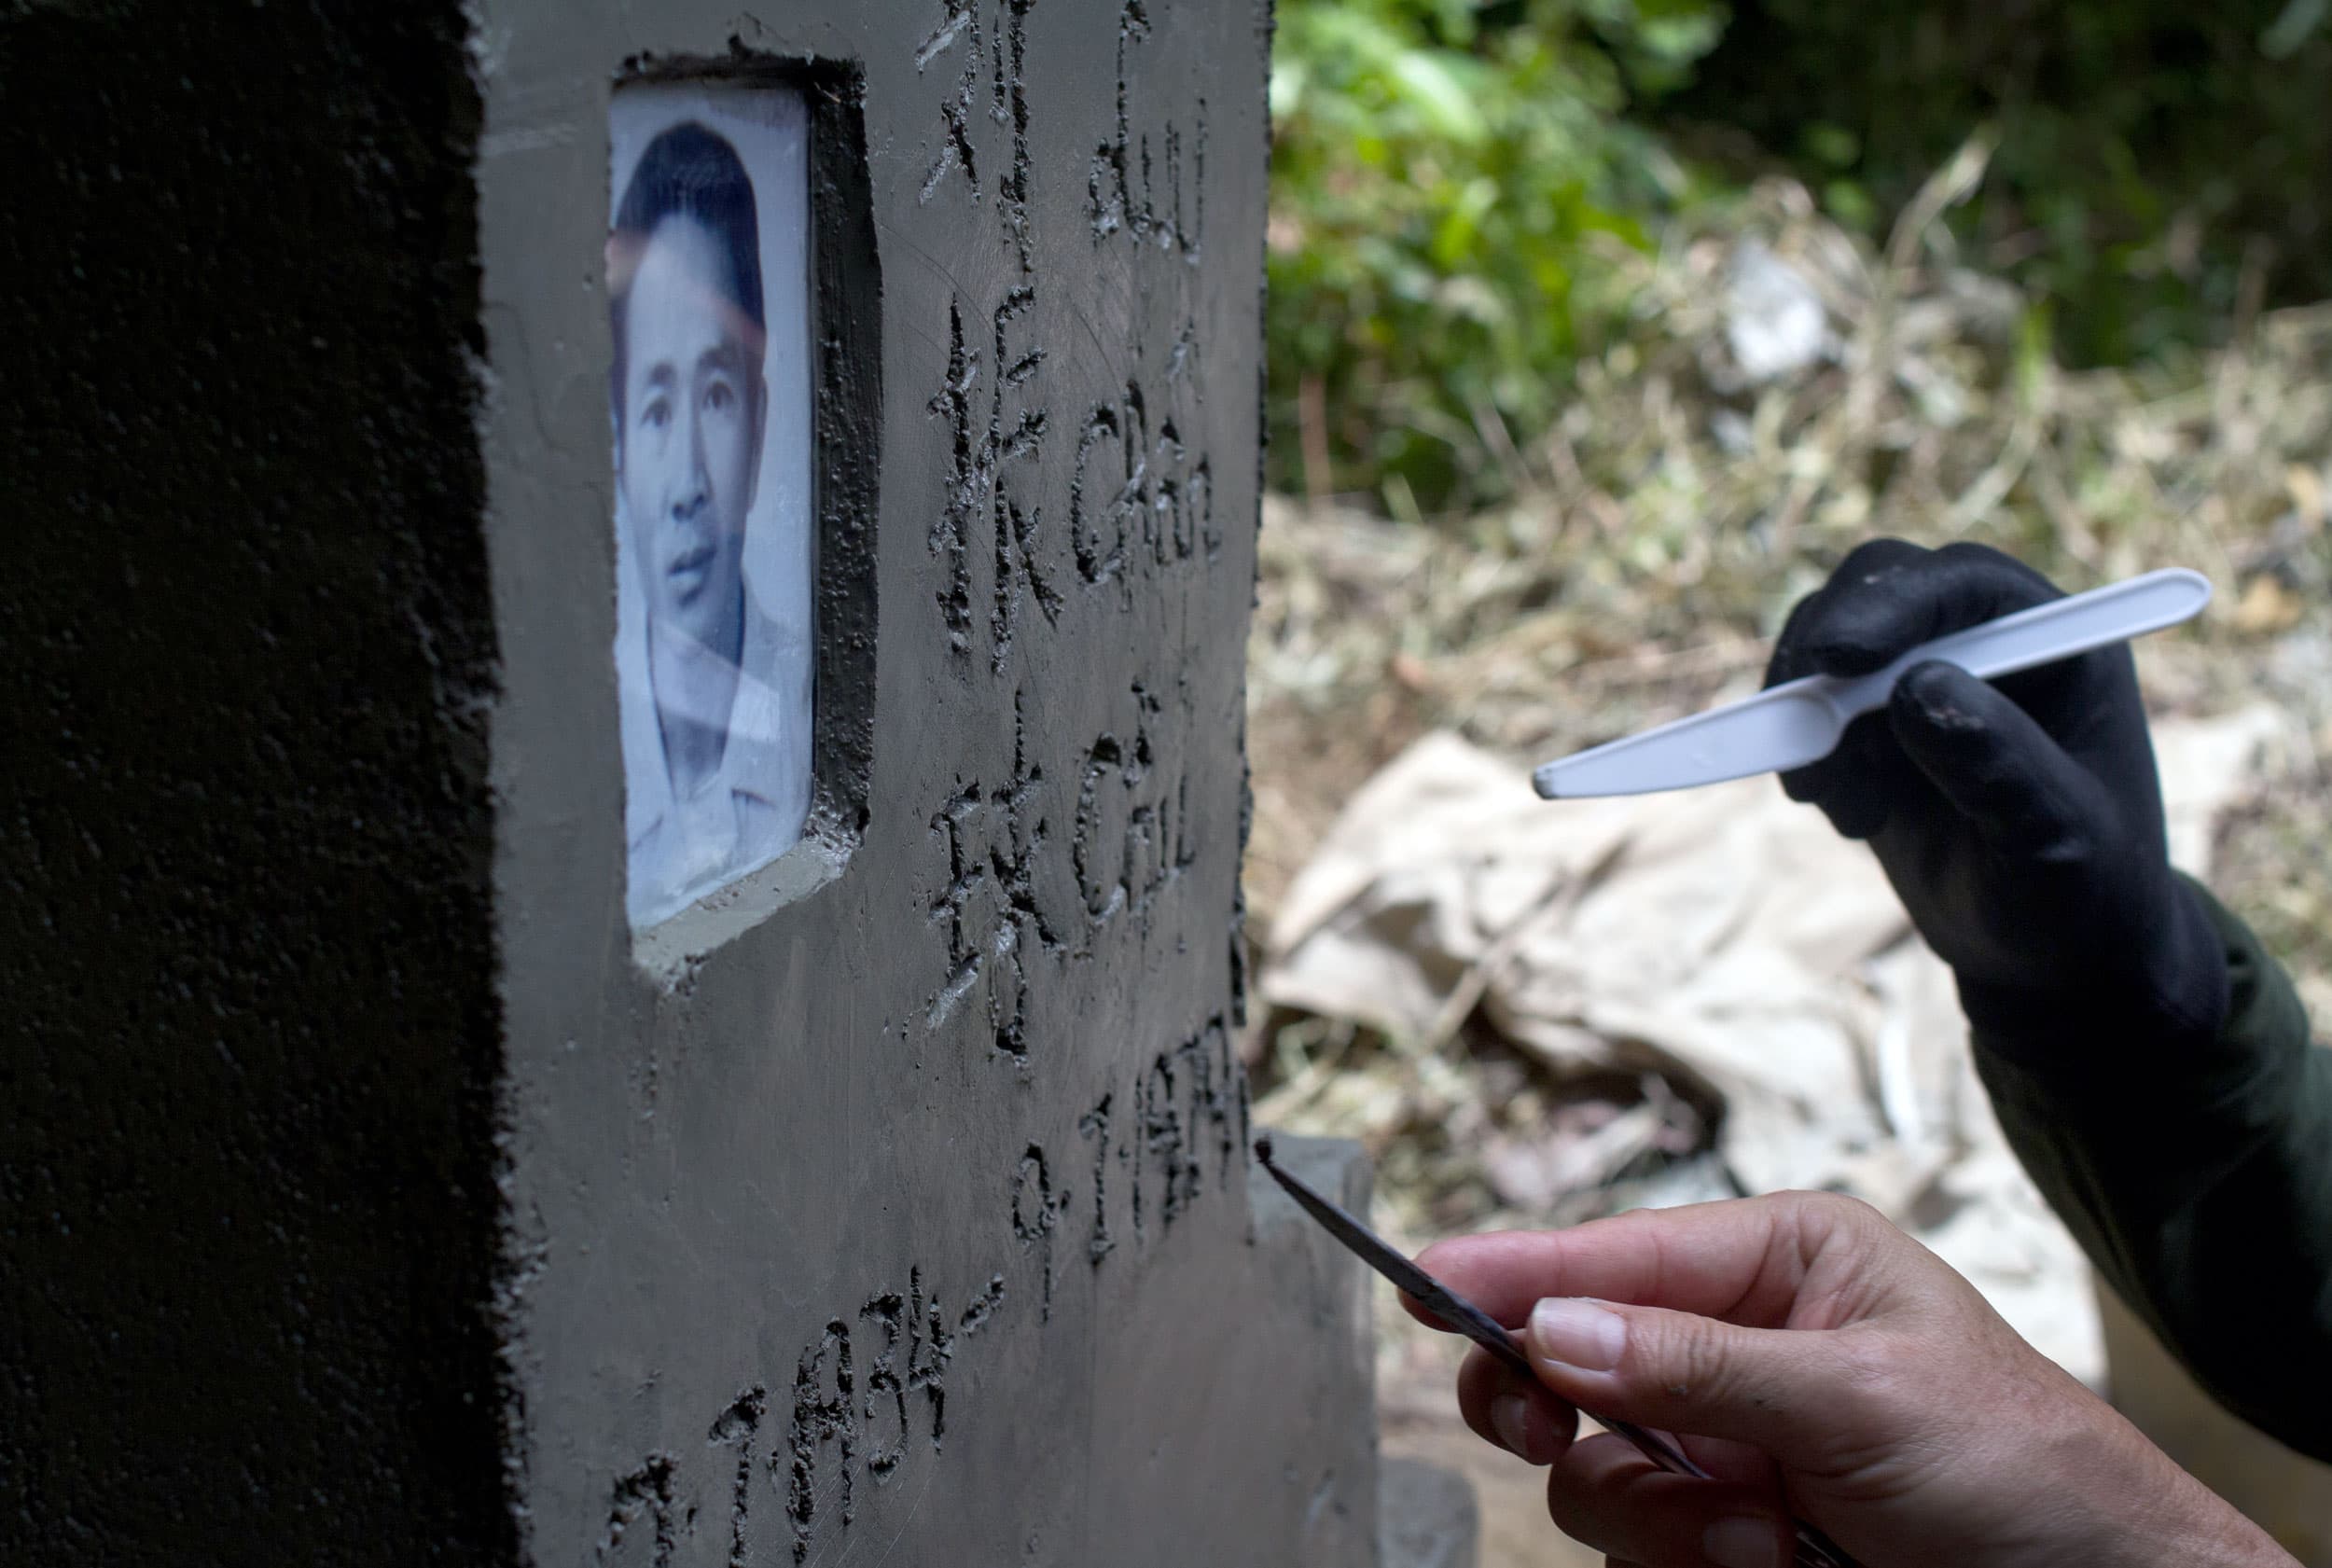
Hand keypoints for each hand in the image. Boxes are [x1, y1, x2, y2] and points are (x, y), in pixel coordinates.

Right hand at [1410, 1193, 2293, 1567]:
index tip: (1419, 1277)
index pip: (1615, 1253)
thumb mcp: (1861, 1397)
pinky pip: (1637, 1538)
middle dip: (1554, 1401)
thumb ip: (1700, 1366)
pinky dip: (1683, 1557)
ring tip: (1757, 1535)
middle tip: (1546, 1430)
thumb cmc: (2023, 1465)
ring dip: (1657, 1511)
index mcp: (1780, 1262)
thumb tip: (1556, 1330)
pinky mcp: (1729, 1527)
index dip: (1513, 1267)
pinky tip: (1771, 1560)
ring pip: (1595, 1465)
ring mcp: (1728, 1442)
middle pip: (1572, 1356)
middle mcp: (1738, 1343)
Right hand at [1765, 539, 2225, 1051]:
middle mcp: (1986, 642)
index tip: (1839, 657)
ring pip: (1825, 645)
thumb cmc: (2079, 894)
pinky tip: (1853, 817)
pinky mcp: (1871, 724)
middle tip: (1802, 731)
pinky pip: (1804, 703)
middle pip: (1876, 590)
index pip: (1963, 586)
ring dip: (1808, 719)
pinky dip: (1804, 754)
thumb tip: (1918, 689)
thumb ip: (1998, 764)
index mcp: (2059, 645)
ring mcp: (1921, 677)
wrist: (2047, 951)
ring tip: (1850, 811)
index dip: (1894, 604)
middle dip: (1826, 656)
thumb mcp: (2056, 840)